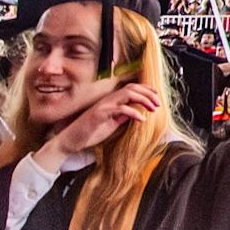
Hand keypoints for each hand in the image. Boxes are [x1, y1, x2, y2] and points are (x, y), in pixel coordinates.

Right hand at [45, 83, 161, 161]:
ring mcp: (103, 106)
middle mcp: (107, 100)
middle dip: (148, 93)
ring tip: (153, 109)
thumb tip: (135, 112)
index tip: (157, 95)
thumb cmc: (90, 132)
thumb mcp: (111, 124)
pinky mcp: (99, 114)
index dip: (145, 89)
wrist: (72, 140)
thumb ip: (122, 117)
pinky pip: (119, 109)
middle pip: (131, 88)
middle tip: (158, 103)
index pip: (130, 89)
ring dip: (143, 100)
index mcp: (111, 102)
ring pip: (127, 94)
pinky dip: (133, 113)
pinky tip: (141, 119)